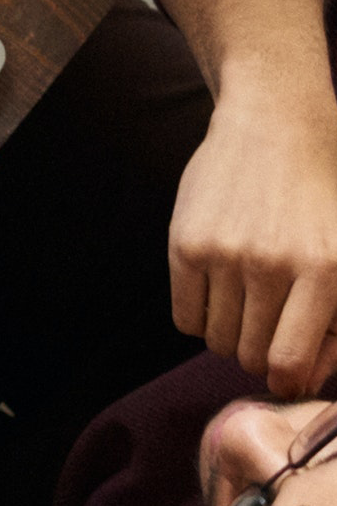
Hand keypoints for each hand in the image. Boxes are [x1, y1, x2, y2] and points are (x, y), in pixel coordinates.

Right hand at [173, 88, 336, 390]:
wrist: (276, 126)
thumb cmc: (321, 202)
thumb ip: (334, 328)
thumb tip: (295, 380)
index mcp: (328, 274)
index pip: (290, 364)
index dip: (287, 379)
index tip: (285, 367)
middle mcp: (274, 264)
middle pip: (249, 354)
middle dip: (257, 351)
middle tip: (265, 322)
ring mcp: (226, 251)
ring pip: (216, 339)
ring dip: (228, 333)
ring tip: (242, 301)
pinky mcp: (187, 240)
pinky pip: (184, 317)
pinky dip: (199, 316)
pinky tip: (217, 289)